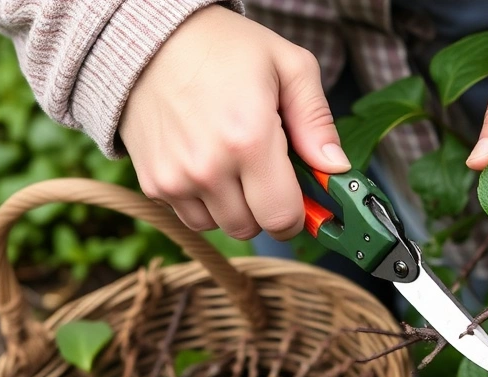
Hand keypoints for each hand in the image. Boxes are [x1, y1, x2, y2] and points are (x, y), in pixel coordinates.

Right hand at [119, 5, 348, 240]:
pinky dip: (205, 202)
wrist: (150, 38)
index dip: (299, 214)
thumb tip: (336, 169)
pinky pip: (191, 216)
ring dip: (235, 207)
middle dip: (267, 207)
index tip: (302, 199)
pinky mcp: (152, 183)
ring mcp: (175, 179)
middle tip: (267, 171)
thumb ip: (317, 122)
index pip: (282, 217)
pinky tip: (208, 164)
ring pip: (221, 226)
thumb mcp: (289, 67)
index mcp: (249, 140)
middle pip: (253, 228)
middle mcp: (208, 168)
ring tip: (235, 163)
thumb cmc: (225, 48)